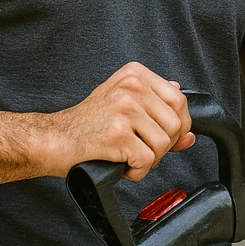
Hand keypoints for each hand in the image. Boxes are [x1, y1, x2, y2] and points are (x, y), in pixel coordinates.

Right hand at [46, 62, 193, 178]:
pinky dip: (137, 171)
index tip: (164, 137)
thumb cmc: (88, 125)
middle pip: (175, 123)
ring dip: (149, 160)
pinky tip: (121, 165)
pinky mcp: (117, 133)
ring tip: (128, 157)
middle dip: (164, 145)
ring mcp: (124, 108)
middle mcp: (132, 86)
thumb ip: (157, 111)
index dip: (178, 125)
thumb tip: (191, 133)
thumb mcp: (124, 105)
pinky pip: (147, 160)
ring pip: (163, 144)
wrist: (53, 140)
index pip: (179, 100)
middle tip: (142, 150)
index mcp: (135, 74)